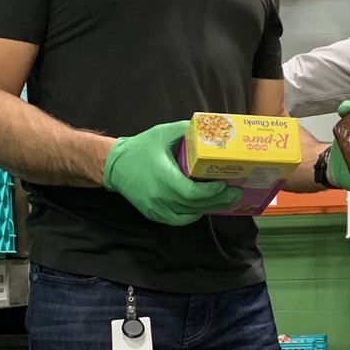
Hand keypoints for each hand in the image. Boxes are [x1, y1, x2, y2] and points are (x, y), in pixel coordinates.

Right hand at [103, 120, 237, 225]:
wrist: (115, 166)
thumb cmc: (140, 148)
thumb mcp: (163, 133)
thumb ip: (186, 131)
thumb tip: (209, 130)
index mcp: (163, 177)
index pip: (192, 192)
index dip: (212, 192)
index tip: (225, 184)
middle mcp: (160, 197)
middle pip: (195, 206)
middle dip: (218, 201)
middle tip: (235, 193)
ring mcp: (156, 209)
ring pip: (189, 216)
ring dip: (208, 208)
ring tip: (224, 199)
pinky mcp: (154, 214)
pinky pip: (179, 220)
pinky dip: (193, 214)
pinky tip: (204, 206)